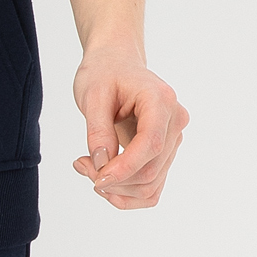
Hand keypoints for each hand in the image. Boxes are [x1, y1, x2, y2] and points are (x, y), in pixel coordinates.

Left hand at [72, 43, 188, 208]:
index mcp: (161, 102)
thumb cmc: (104, 73)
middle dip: (113, 179)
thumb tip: (102, 164)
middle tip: (81, 164)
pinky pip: (151, 186)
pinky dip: (126, 192)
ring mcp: (173, 140)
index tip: (95, 178)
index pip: (151, 145)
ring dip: (117, 189)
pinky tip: (103, 178)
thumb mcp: (92, 95)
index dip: (124, 168)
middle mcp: (175, 122)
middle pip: (150, 170)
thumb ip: (98, 130)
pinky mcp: (164, 153)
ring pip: (151, 185)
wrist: (115, 64)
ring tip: (87, 167)